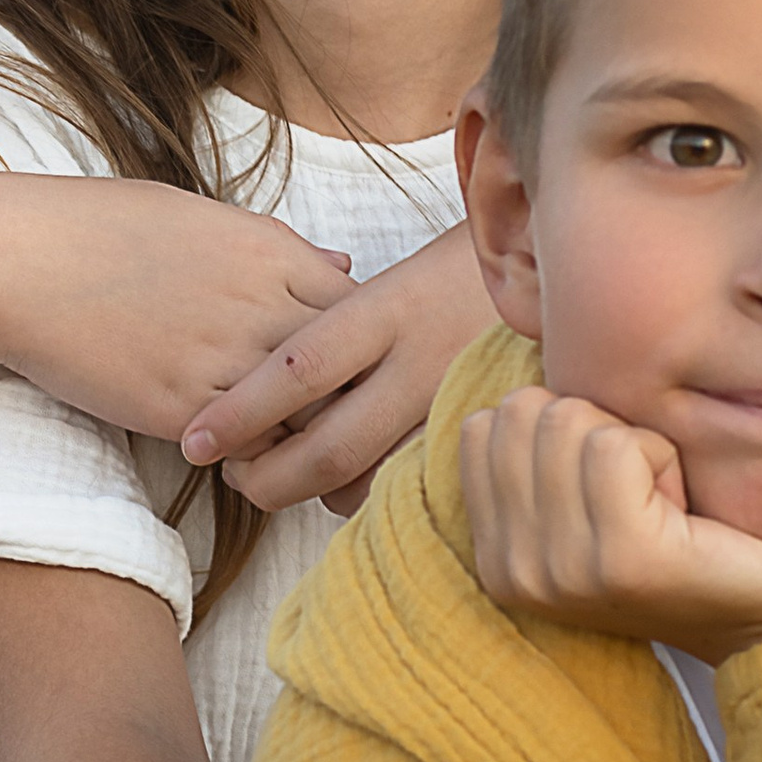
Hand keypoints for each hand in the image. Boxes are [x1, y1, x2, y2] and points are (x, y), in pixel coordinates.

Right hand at [0, 173, 350, 424]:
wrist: (12, 263)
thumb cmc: (99, 229)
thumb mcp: (199, 217)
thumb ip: (279, 247)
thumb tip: (343, 266)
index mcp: (269, 251)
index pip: (363, 309)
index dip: (367, 341)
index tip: (355, 363)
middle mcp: (258, 304)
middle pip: (352, 367)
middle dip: (360, 396)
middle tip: (357, 423)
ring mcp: (222, 358)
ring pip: (310, 416)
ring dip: (313, 434)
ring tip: (312, 449)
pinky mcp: (181, 407)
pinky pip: (252, 445)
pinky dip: (260, 454)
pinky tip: (249, 454)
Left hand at [180, 219, 490, 514]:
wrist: (565, 269)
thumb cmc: (463, 268)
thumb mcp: (394, 274)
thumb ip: (337, 315)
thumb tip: (265, 367)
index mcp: (389, 309)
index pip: (299, 370)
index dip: (240, 413)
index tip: (196, 440)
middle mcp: (422, 362)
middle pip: (328, 446)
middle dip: (267, 477)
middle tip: (232, 477)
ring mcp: (458, 407)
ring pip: (369, 479)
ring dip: (312, 492)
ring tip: (274, 479)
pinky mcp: (484, 438)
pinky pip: (411, 486)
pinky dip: (367, 493)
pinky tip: (340, 483)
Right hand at [458, 383, 761, 657]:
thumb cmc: (700, 534)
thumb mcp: (592, 490)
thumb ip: (542, 444)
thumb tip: (525, 337)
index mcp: (498, 555)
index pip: (483, 425)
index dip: (560, 428)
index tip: (611, 487)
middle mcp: (516, 570)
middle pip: (523, 411)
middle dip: (595, 428)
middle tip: (645, 493)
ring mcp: (563, 570)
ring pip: (568, 419)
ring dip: (633, 441)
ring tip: (665, 500)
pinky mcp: (622, 559)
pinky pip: (616, 445)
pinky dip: (662, 454)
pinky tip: (685, 505)